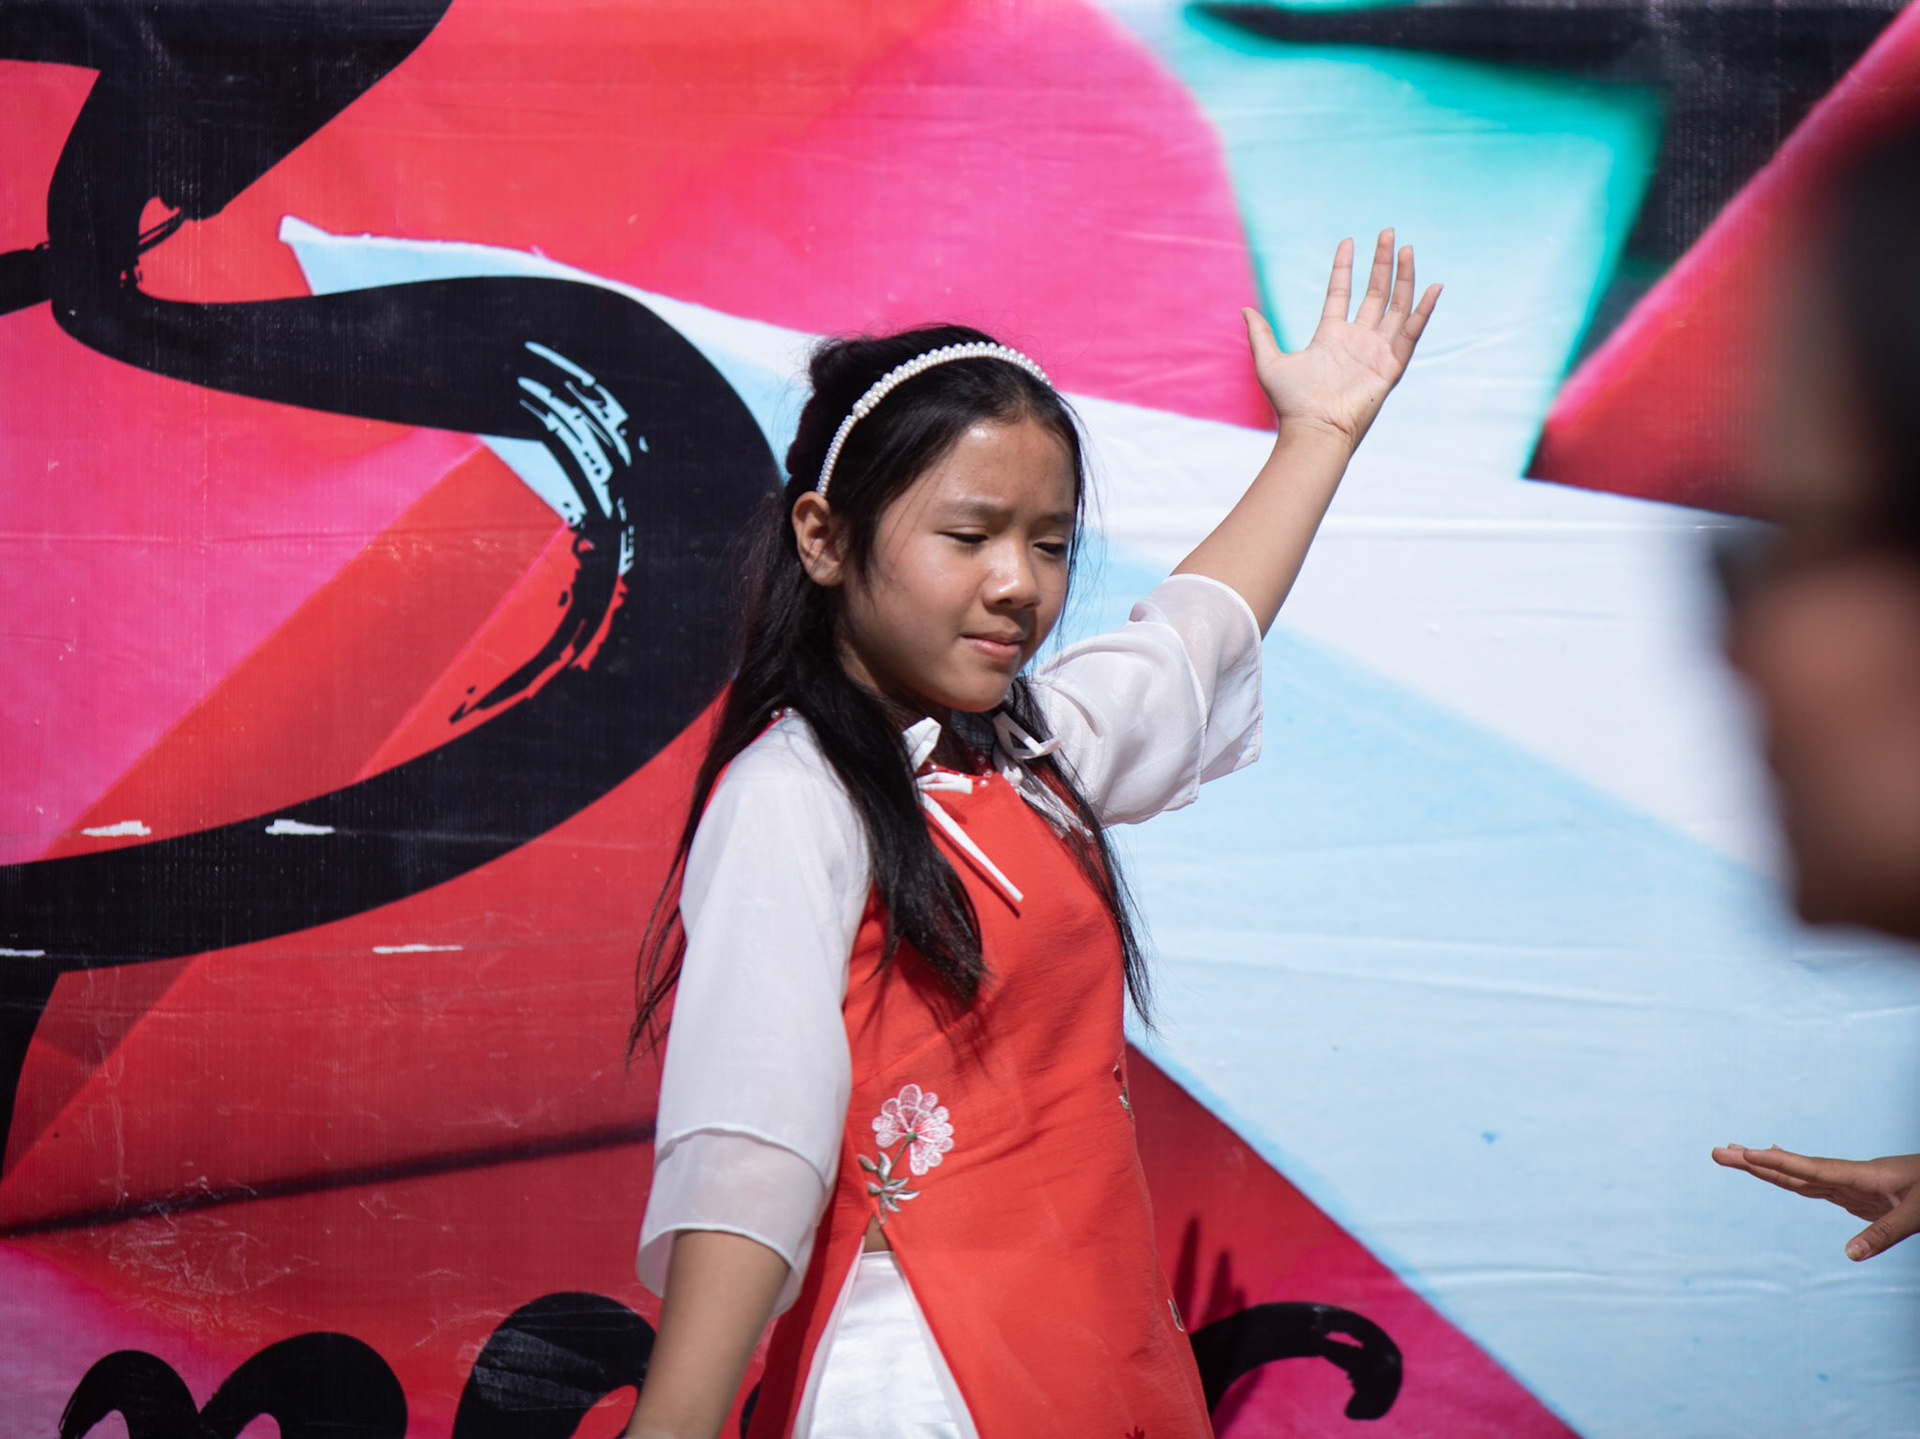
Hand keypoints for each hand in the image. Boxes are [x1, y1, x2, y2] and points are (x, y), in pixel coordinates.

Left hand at [1243, 229, 1440, 447]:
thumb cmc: (1291, 403)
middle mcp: (1357, 340)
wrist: (1313, 430)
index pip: (1341, 292)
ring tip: (1406, 248)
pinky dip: (1423, 311)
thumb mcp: (1269, 362)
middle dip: (1382, 262)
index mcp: (1331, 336)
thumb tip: (1244, 309)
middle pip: (1374, 293)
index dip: (1345, 267)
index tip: (1348, 241)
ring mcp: (1376, 351)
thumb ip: (1260, 334)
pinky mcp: (1392, 365)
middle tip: (1388, 232)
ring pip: (1396, 306)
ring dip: (1403, 277)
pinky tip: (1434, 287)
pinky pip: (1412, 333)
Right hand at [1713, 1143, 1919, 1259]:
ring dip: (1768, 1167)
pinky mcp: (1859, 1194)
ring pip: (1801, 1175)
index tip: (1743, 1154)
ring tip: (1736, 1156)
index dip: (1776, 1163)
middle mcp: (1850, 1176)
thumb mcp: (1919, 1215)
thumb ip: (1885, 1233)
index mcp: (1862, 1176)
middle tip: (1718, 1152)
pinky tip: (1781, 1169)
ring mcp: (1853, 1184)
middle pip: (1795, 1168)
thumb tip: (1848, 1254)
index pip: (1810, 1170)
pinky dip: (1793, 1177)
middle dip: (1757, 1161)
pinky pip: (1816, 1184)